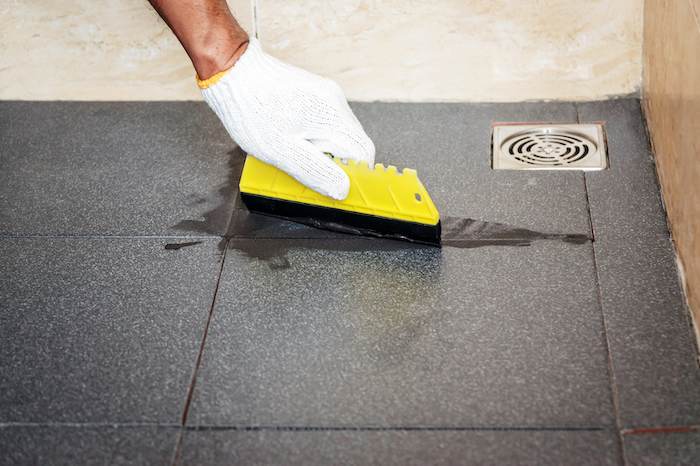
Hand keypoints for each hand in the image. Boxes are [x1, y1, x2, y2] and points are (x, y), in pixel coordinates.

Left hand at [199, 39, 374, 199]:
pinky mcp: (312, 92)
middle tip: (308, 171)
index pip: (364, 152)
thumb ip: (316, 172)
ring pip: (338, 133)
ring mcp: (324, 94)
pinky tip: (291, 138)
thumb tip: (343, 190)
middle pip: (352, 143)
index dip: (354, 174)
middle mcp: (335, 101)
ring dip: (323, 150)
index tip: (335, 186)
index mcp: (333, 115)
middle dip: (336, 162)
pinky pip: (325, 121)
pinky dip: (315, 137)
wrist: (230, 71)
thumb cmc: (251, 111)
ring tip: (294, 153)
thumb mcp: (283, 152)